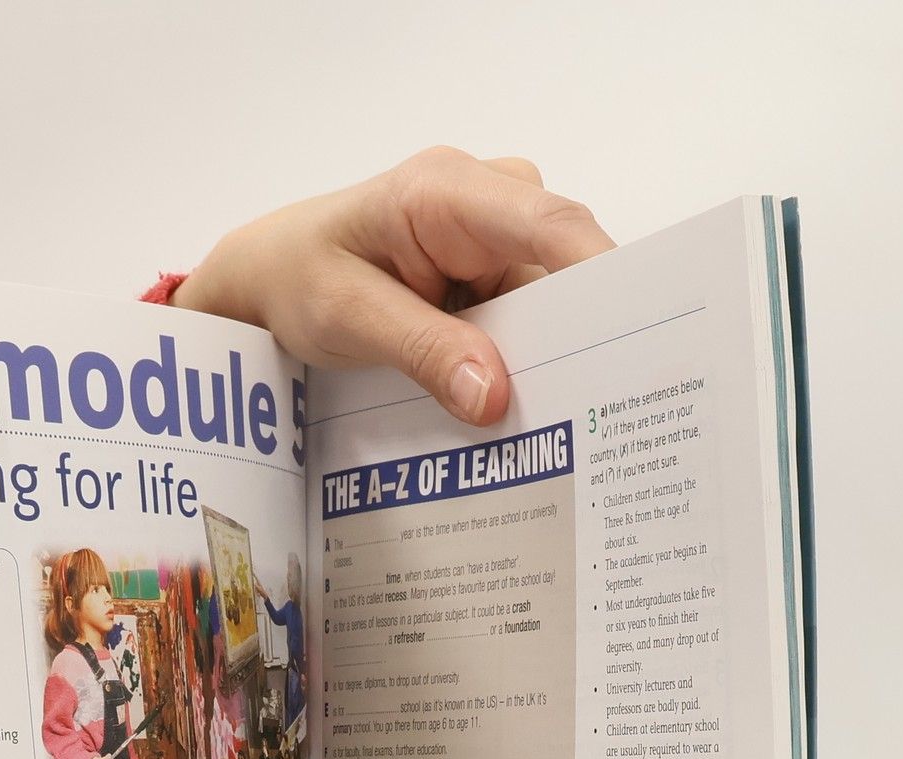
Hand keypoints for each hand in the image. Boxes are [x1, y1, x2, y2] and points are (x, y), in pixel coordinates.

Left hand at [173, 147, 612, 424]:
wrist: (271, 277)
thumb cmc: (300, 277)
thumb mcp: (349, 319)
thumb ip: (423, 352)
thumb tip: (494, 396)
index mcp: (446, 191)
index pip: (547, 223)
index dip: (599, 273)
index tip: (631, 331)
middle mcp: (486, 203)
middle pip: (563, 268)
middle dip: (580, 335)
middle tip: (597, 408)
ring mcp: (495, 240)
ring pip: (552, 303)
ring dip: (550, 360)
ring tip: (557, 424)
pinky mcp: (493, 276)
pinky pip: (529, 321)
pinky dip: (526, 363)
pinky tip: (524, 407)